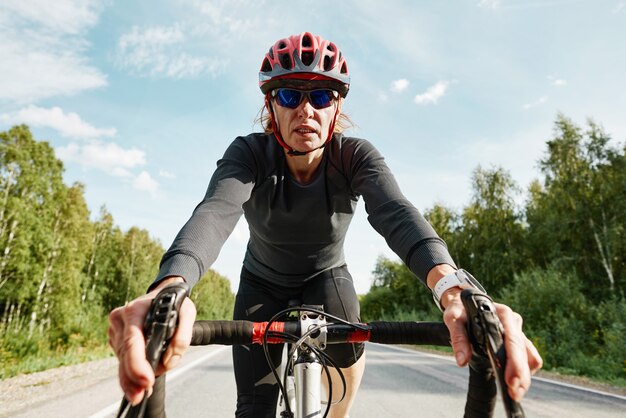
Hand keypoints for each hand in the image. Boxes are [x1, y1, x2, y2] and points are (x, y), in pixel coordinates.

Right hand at [107, 277, 196, 404]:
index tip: (146, 379)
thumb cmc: (175, 301)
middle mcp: (121, 318)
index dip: (137, 363)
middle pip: (124, 354)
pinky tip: (137, 381)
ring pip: (121, 359)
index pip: (133, 341)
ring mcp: (116, 328)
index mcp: (135, 310)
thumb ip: (183, 336)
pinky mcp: (116, 337)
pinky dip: (129, 371)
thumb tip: (169, 361)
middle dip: (132, 378)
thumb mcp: (188, 312)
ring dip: (130, 377)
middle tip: (140, 395)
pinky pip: (122, 358)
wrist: (165, 292)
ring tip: (140, 392)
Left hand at [442, 292, 542, 401]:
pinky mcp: (516, 340)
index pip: (513, 340)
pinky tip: (514, 382)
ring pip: (530, 356)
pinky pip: (528, 357)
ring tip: (515, 392)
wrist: (464, 301)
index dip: (515, 362)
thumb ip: (458, 337)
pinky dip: (524, 370)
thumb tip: (462, 360)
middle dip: (521, 375)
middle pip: (524, 352)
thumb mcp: (453, 318)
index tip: (510, 380)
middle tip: (514, 393)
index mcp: (501, 314)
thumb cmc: (460, 309)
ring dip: (525, 375)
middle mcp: (513, 322)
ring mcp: (517, 331)